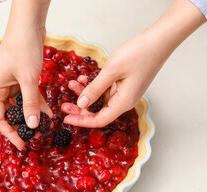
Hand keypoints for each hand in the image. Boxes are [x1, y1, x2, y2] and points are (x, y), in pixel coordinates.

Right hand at [0, 0, 51, 149]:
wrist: (28, 24)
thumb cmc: (22, 48)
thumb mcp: (28, 79)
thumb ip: (30, 103)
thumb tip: (32, 125)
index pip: (0, 119)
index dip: (11, 134)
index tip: (23, 146)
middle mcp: (0, 88)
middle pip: (10, 114)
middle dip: (23, 126)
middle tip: (37, 137)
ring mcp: (11, 83)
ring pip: (21, 106)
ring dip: (33, 115)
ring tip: (45, 127)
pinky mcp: (21, 78)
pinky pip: (29, 96)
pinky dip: (38, 103)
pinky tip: (49, 112)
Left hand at [62, 0, 205, 127]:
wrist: (158, 40)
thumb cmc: (139, 54)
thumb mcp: (111, 71)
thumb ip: (95, 89)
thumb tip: (82, 104)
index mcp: (123, 102)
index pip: (99, 119)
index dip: (82, 121)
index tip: (67, 119)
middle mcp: (124, 100)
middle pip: (98, 110)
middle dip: (80, 107)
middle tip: (63, 104)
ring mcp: (124, 91)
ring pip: (100, 98)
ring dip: (85, 92)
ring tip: (71, 83)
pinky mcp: (124, 83)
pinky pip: (105, 88)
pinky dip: (93, 84)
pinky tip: (83, 77)